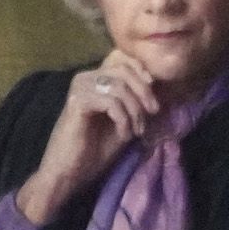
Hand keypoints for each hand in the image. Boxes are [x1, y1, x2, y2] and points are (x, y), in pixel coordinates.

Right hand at [15, 50, 168, 225]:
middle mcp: (86, 78)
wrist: (71, 171)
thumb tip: (157, 87)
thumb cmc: (96, 149)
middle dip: (144, 92)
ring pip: (119, 86)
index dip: (142, 70)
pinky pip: (111, 102)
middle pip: (124, 69)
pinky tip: (123, 135)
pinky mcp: (77, 102)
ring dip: (135, 111)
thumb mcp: (125, 121)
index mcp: (96, 79)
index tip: (154, 91)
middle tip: (152, 114)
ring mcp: (79, 88)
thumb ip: (135, 102)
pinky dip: (123, 120)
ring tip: (135, 131)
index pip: (122, 58)